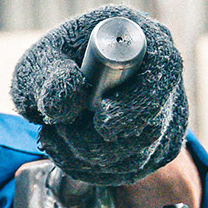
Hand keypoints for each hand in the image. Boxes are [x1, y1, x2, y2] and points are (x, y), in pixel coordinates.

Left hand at [10, 4, 189, 186]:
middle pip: (154, 124)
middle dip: (102, 144)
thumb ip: (47, 79)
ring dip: (95, 161)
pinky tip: (74, 158)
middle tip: (62, 136)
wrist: (60, 93)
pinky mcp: (163, 141)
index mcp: (140, 34)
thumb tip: (63, 107)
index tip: (101, 124)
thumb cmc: (53, 69)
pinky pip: (140, 169)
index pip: (163, 71)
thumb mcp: (37, 65)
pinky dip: (101, 173)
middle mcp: (163, 71)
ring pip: (144, 154)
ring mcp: (169, 108)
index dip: (134, 104)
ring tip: (57, 143)